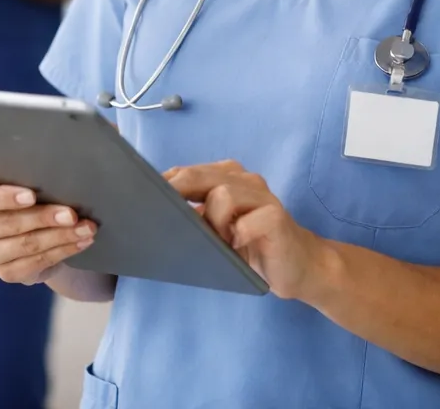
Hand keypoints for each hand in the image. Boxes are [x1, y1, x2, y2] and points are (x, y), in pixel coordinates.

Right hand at [0, 182, 97, 285]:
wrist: (21, 232)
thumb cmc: (20, 198)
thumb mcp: (16, 185)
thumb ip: (25, 180)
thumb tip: (56, 176)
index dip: (5, 197)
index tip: (32, 195)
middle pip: (9, 225)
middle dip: (45, 218)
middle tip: (73, 214)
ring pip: (27, 246)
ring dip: (61, 236)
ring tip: (86, 228)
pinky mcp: (6, 273)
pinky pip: (37, 263)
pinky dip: (63, 251)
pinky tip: (80, 242)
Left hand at [166, 160, 321, 300]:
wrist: (300, 266)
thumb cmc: (251, 247)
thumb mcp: (218, 230)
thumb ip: (196, 216)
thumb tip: (155, 215)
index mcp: (226, 177)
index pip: (187, 172)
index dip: (163, 184)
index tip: (138, 196)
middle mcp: (244, 179)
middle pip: (199, 176)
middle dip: (174, 192)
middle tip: (157, 212)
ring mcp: (262, 195)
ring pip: (222, 195)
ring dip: (213, 222)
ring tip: (219, 242)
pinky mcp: (276, 216)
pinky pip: (246, 221)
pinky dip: (236, 235)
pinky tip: (237, 246)